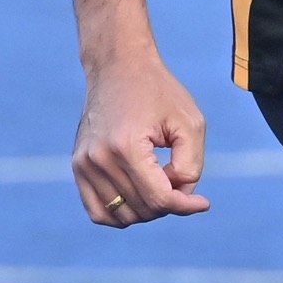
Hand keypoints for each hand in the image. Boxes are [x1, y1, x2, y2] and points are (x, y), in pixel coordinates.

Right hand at [72, 54, 211, 225]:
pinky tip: (141, 198)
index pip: (158, 198)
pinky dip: (122, 214)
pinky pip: (99, 212)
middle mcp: (99, 159)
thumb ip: (190, 165)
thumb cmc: (159, 91)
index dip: (186, 205)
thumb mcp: (189, 122)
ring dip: (148, 210)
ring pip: (121, 216)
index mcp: (127, 147)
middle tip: (181, 181)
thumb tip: (180, 198)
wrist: (119, 67)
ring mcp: (84, 164)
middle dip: (169, 203)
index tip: (203, 202)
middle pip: (142, 209)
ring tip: (162, 185)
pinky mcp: (78, 166)